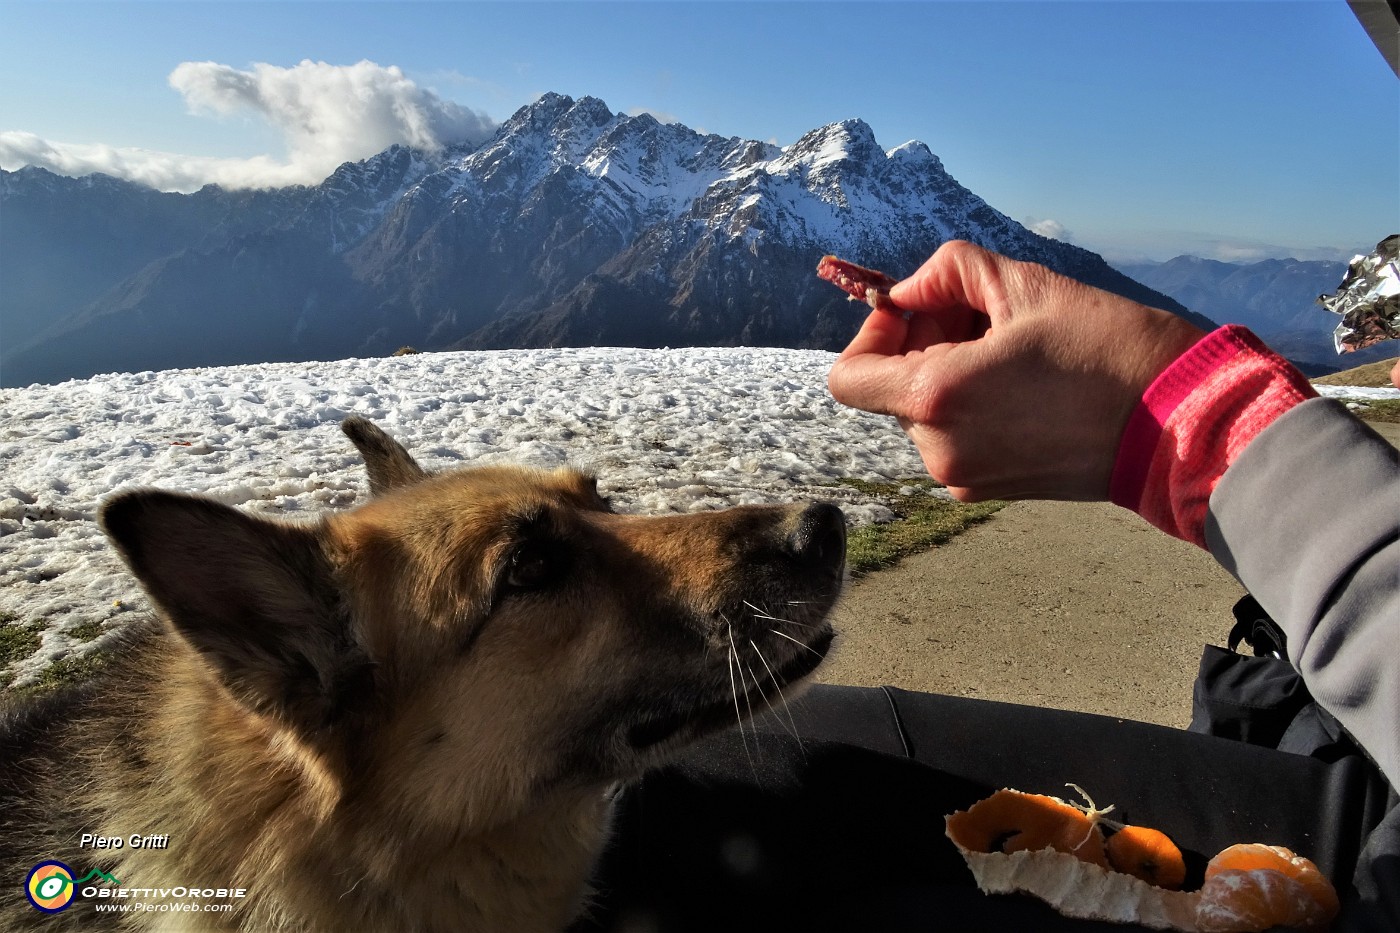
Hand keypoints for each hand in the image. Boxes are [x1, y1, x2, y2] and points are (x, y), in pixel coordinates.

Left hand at [827, 241, 1205, 501]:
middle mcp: (938, 449)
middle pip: (890, 389)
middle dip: (922, 343)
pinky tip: (1025, 382)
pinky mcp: (989, 490)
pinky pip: (954, 437)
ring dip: (948, 373)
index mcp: (935, 399)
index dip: (873, 333)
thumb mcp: (1023, 284)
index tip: (918, 309)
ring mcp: (963, 477)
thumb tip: (906, 291)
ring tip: (1013, 349)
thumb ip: (945, 273)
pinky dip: (970, 405)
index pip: (848, 377)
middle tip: (985, 316)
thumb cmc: (1109, 349)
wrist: (1179, 425)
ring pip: (924, 412)